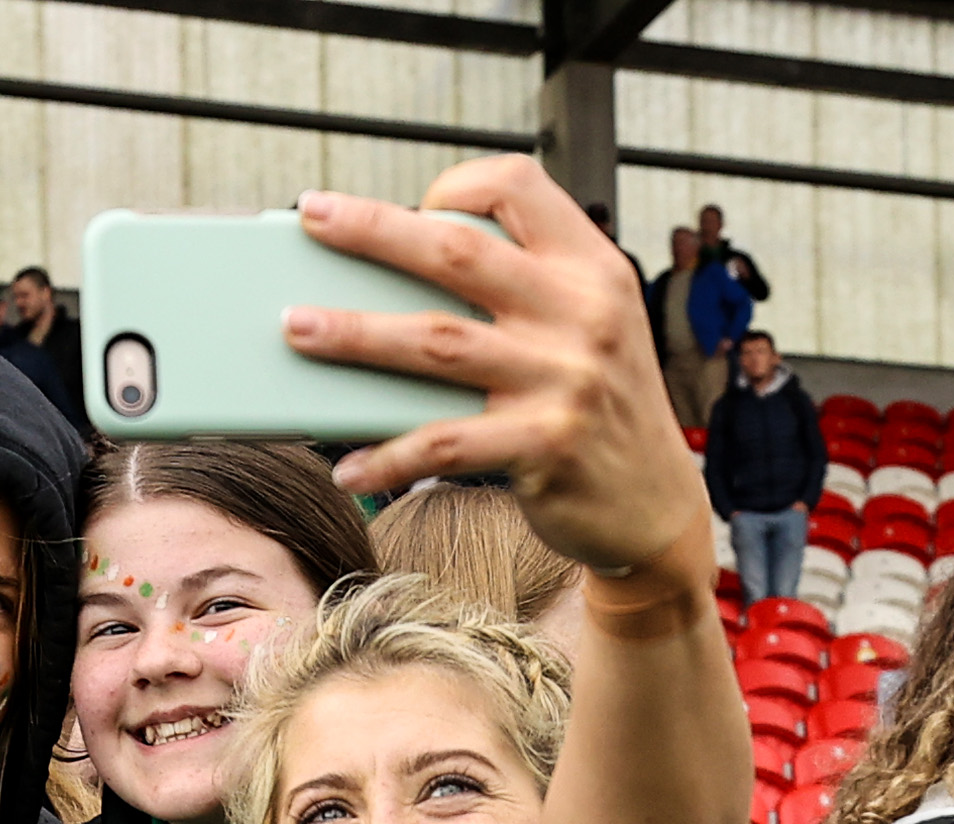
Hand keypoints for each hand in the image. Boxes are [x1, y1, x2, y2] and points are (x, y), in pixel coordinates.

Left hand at [290, 157, 707, 579]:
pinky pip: (445, 444)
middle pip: (458, 252)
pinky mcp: (545, 446)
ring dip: (356, 335)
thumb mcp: (589, 327)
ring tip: (296, 328)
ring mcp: (565, 379)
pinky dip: (389, 455)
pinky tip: (348, 464)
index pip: (518, 187)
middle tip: (312, 218)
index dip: (455, 187)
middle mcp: (582, 313)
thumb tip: (396, 276)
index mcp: (591, 267)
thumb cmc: (599, 409)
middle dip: (373, 230)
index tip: (414, 211)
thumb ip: (524, 290)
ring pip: (436, 343)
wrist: (657, 506)